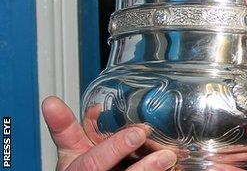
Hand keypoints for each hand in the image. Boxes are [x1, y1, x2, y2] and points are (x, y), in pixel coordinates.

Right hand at [41, 96, 176, 170]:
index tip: (138, 132)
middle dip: (142, 169)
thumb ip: (64, 127)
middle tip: (166, 154)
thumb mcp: (70, 151)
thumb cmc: (83, 170)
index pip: (92, 164)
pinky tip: (176, 168)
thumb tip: (51, 102)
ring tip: (171, 159)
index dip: (115, 148)